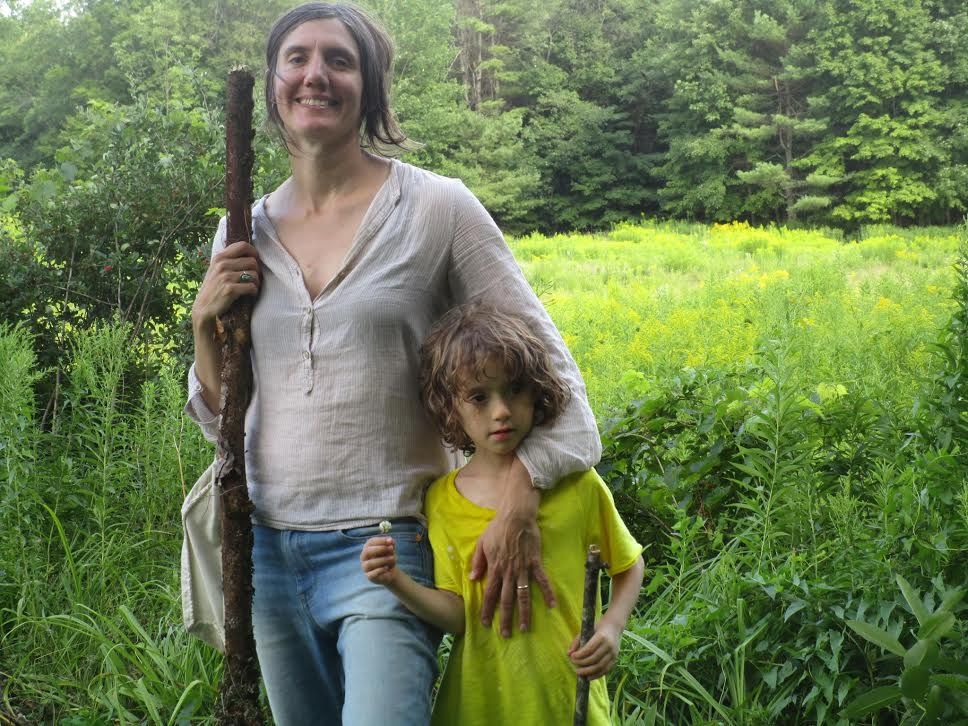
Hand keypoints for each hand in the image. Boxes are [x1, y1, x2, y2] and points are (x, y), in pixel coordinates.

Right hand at [191, 241, 260, 329]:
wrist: (203, 307)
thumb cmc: (213, 288)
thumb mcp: (216, 269)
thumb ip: (228, 259)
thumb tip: (249, 253)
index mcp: (219, 257)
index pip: (243, 245)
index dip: (254, 252)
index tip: (255, 260)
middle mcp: (222, 264)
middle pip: (252, 261)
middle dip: (257, 271)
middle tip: (254, 279)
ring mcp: (225, 277)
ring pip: (254, 274)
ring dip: (257, 282)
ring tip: (252, 287)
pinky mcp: (230, 289)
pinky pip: (251, 287)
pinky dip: (254, 291)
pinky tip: (251, 294)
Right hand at [360, 536, 398, 585]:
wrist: (390, 572)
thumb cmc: (388, 558)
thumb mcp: (391, 550)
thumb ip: (390, 545)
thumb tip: (390, 540)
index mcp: (368, 548)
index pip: (370, 542)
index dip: (380, 540)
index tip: (390, 541)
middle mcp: (364, 557)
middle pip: (367, 551)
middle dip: (380, 549)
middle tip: (391, 549)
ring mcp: (365, 567)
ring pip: (369, 563)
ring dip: (382, 560)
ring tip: (392, 558)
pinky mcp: (369, 576)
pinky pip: (371, 574)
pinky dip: (380, 570)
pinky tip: (387, 568)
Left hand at [470, 506, 554, 636]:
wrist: (516, 516)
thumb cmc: (497, 528)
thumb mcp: (482, 543)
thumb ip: (478, 562)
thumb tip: (473, 579)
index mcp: (495, 568)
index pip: (490, 593)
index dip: (487, 609)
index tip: (485, 623)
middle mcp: (509, 572)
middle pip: (506, 599)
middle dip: (505, 618)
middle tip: (505, 634)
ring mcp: (523, 568)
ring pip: (523, 595)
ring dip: (524, 613)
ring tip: (525, 628)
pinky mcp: (535, 563)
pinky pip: (542, 580)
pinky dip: (548, 593)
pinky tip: (552, 605)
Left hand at [568, 620, 621, 678]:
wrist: (613, 627)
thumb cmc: (596, 628)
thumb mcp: (586, 631)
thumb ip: (576, 642)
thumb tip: (568, 654)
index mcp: (602, 637)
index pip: (589, 649)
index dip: (580, 655)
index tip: (572, 657)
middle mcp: (609, 646)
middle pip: (594, 659)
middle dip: (582, 664)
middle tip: (573, 664)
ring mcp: (613, 654)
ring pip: (600, 667)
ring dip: (588, 672)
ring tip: (578, 672)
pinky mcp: (615, 660)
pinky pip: (605, 670)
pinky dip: (596, 675)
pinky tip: (588, 677)